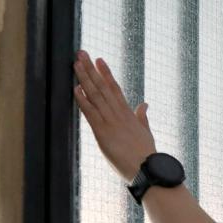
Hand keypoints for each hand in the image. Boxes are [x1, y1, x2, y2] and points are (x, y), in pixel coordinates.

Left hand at [73, 50, 156, 180]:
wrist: (146, 168)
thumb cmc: (146, 154)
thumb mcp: (146, 131)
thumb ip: (142, 116)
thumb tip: (144, 104)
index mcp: (128, 113)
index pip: (115, 88)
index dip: (106, 73)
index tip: (99, 60)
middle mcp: (119, 113)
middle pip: (103, 87)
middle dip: (91, 69)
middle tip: (82, 53)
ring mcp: (110, 121)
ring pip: (96, 95)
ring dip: (85, 79)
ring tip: (76, 64)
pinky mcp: (103, 132)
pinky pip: (90, 113)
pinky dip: (83, 100)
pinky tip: (75, 88)